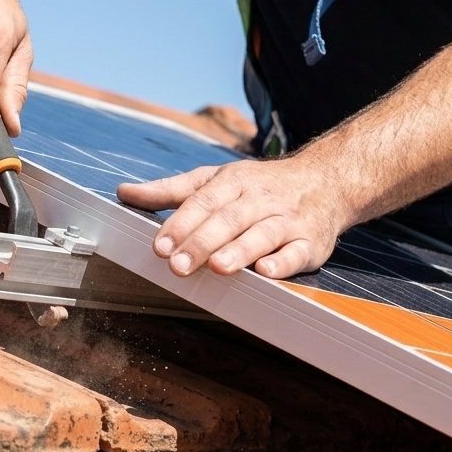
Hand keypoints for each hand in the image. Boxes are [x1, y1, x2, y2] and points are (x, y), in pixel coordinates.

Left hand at [116, 154, 352, 279]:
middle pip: (229, 219)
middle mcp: (260, 199)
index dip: (181, 223)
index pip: (204, 201)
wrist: (326, 181)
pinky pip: (298, 253)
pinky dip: (284, 262)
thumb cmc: (258, 186)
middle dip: (202, 242)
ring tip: (217, 268)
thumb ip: (170, 190)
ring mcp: (287, 221)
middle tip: (176, 265)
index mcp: (234, 181)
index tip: (159, 245)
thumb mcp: (214, 179)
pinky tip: (266, 271)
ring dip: (240, 251)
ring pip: (262, 234)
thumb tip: (124, 192)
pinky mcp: (311, 243)